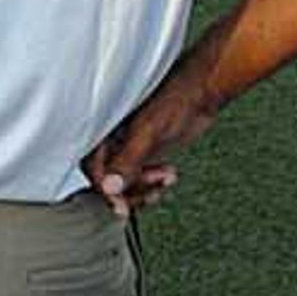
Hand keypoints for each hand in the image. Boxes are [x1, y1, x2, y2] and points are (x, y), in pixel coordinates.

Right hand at [83, 74, 219, 213]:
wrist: (203, 94)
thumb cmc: (177, 98)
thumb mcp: (149, 132)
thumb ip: (128, 160)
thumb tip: (109, 187)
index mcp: (106, 127)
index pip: (93, 165)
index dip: (105, 185)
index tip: (118, 202)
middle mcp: (114, 138)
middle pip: (107, 178)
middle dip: (126, 191)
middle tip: (145, 196)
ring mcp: (130, 147)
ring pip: (125, 182)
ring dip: (143, 189)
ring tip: (163, 182)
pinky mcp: (145, 154)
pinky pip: (139, 178)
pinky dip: (152, 185)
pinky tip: (168, 177)